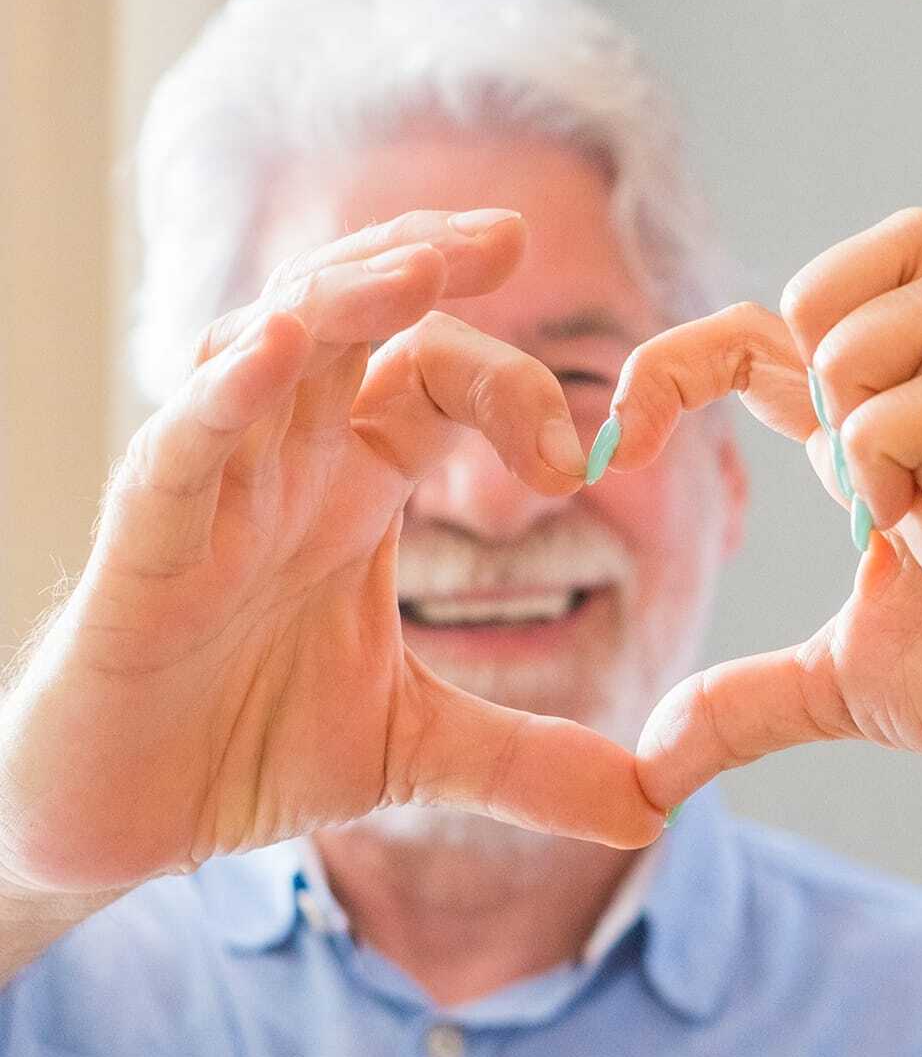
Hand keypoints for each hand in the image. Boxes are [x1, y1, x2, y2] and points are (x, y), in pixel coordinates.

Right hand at [0, 209, 661, 895]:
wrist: (131, 821)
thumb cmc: (252, 749)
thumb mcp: (418, 748)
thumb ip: (531, 761)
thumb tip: (654, 807)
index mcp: (353, 494)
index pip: (432, 382)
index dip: (511, 393)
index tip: (579, 464)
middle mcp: (286, 471)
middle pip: (353, 328)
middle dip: (421, 269)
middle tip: (509, 234)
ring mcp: (215, 499)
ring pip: (267, 354)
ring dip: (344, 301)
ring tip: (422, 263)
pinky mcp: (145, 550)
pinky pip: (184, 449)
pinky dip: (229, 396)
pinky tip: (284, 348)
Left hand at [603, 208, 921, 806]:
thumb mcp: (836, 690)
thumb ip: (741, 709)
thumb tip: (647, 770)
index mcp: (864, 450)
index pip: (756, 340)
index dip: (675, 365)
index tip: (620, 445)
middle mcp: (912, 420)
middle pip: (834, 277)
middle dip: (751, 338)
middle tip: (760, 442)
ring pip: (908, 297)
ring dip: (845, 378)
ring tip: (859, 487)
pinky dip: (888, 451)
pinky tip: (896, 525)